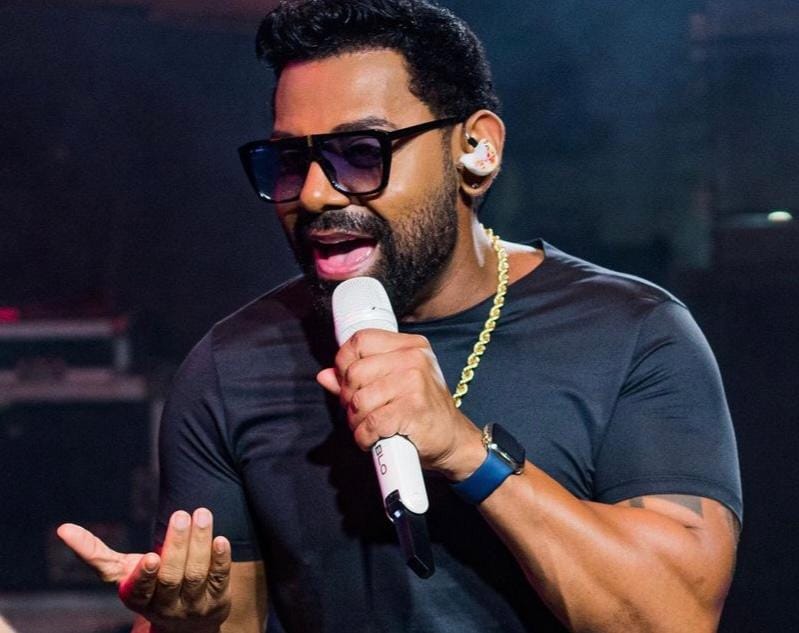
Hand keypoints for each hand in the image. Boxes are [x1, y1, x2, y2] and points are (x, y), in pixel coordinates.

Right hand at [57, 508, 230, 632]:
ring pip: (196, 574)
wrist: (187, 619)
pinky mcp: (218, 599)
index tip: (150, 556)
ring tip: (201, 514)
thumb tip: (62, 529)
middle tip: (180, 514)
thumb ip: (95, 554)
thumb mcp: (123, 573)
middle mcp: (166, 606)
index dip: (145, 576)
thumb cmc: (149, 585)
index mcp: (138, 600)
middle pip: (172, 577)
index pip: (140, 592)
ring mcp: (193, 605)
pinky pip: (220, 578)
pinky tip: (220, 538)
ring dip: (199, 543)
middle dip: (177, 545)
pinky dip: (220, 559)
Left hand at [317, 329, 483, 479]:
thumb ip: (359, 379)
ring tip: (367, 427)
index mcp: (409, 346)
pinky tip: (372, 439)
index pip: (361, 340)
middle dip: (347, 399)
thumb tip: (325, 375)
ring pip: (360, 400)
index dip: (343, 362)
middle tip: (358, 413)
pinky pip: (371, 423)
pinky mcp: (413, 408)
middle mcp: (414, 358)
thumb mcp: (395, 386)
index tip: (347, 383)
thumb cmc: (422, 412)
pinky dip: (364, 437)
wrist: (454, 441)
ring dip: (355, 422)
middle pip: (354, 372)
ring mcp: (415, 382)